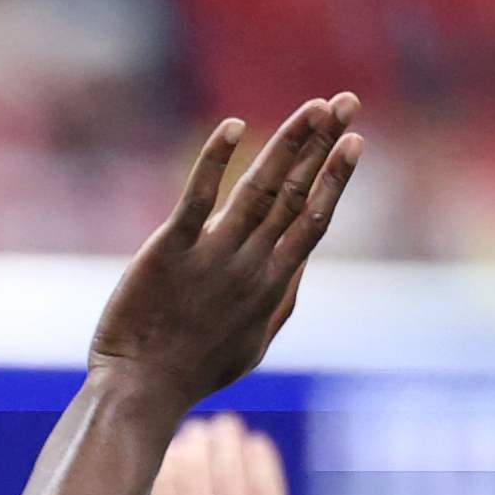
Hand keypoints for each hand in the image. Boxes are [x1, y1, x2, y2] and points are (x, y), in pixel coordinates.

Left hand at [90, 99, 363, 411]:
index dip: (335, 178)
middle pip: (296, 194)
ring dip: (290, 144)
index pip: (313, 220)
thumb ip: (280, 300)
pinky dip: (215, 161)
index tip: (355, 141)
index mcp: (273, 286)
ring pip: (261, 190)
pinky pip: (197, 199)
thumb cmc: (194, 371)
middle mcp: (251, 267)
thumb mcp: (251, 344)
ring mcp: (213, 257)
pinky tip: (234, 127)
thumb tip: (300, 261)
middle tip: (346, 101)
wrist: (140, 392)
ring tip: (314, 108)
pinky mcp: (171, 252)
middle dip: (323, 145)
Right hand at [133, 410, 314, 494]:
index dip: (170, 451)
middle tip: (203, 431)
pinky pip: (264, 470)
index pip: (165, 471)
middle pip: (195, 453)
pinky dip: (257, 451)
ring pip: (230, 453)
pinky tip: (255, 445)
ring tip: (228, 428)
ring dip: (227, 435)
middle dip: (197, 436)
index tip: (176, 446)